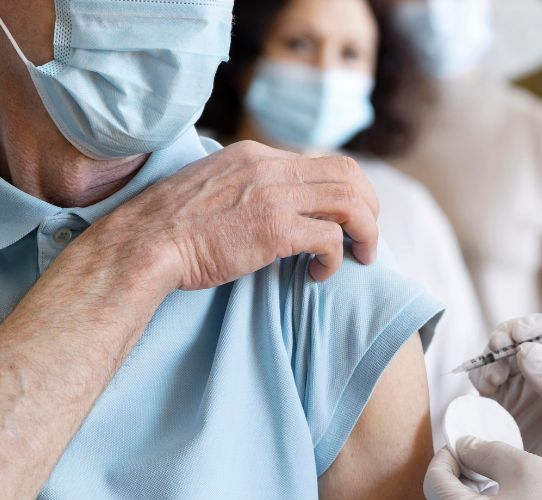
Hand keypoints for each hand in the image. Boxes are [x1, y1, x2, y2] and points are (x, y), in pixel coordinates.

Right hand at [87, 141, 378, 291]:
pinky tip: (318, 274)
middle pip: (349, 176)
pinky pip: (330, 238)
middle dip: (369, 210)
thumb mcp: (216, 187)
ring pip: (350, 203)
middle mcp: (269, 167)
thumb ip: (251, 186)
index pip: (326, 163)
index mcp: (256, 155)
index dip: (351, 192)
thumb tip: (283, 205)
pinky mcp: (274, 229)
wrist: (142, 245)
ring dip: (365, 233)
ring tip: (361, 257)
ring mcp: (273, 196)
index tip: (351, 219)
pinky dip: (334, 259)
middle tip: (367, 240)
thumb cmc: (173, 228)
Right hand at [469, 314, 541, 499]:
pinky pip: (489, 375)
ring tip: (493, 377)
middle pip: (528, 334)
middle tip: (499, 348)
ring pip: (505, 350)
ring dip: (493, 354)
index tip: (521, 334)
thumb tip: (527, 349)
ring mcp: (530, 381)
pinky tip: (486, 387)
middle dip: (510, 335)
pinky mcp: (507, 398)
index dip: (541, 325)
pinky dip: (482, 374)